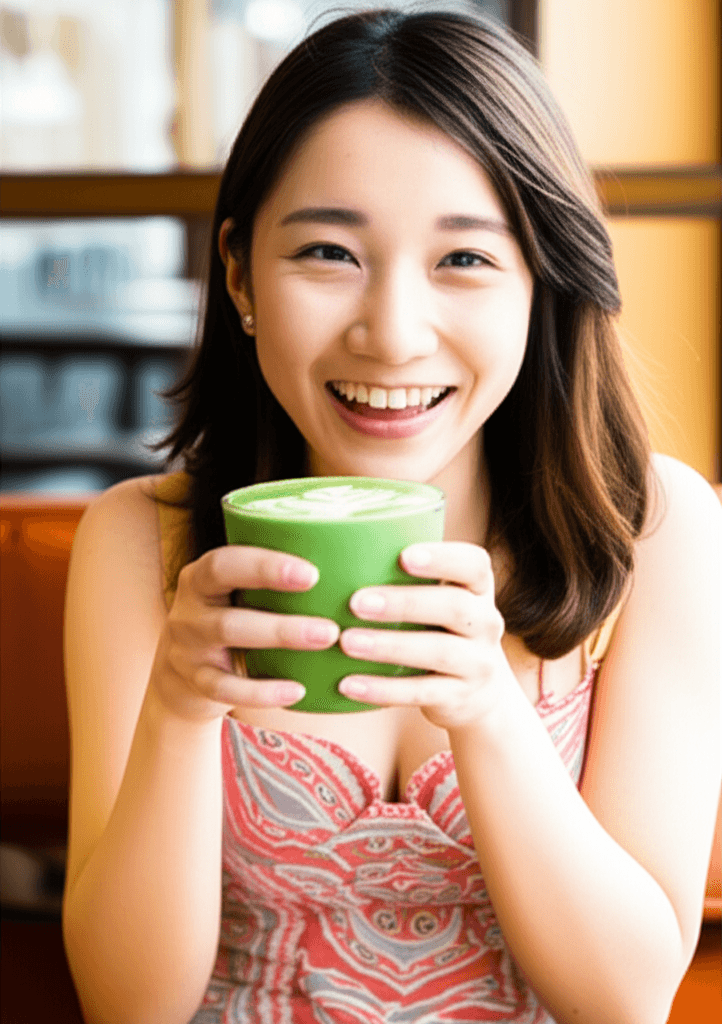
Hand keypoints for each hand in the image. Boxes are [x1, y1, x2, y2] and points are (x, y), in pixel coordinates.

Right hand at [149, 545, 338, 722]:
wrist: (182, 674)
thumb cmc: (231, 616)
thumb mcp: (236, 592)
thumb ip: (272, 578)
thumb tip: (347, 555)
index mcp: (201, 577)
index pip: (225, 564)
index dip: (265, 567)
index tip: (312, 574)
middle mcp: (190, 609)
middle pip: (229, 611)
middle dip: (282, 618)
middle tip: (332, 627)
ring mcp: (189, 648)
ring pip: (230, 641)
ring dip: (279, 640)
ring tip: (325, 642)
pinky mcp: (196, 683)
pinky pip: (227, 689)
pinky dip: (262, 692)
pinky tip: (298, 690)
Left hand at [338, 542, 512, 730]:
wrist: (477, 691)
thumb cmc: (438, 628)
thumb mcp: (436, 599)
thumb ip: (404, 576)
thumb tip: (337, 548)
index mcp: (477, 588)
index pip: (474, 564)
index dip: (442, 558)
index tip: (404, 556)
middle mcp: (486, 622)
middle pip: (455, 606)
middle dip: (404, 603)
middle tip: (356, 602)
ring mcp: (478, 662)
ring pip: (439, 651)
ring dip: (390, 646)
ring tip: (346, 642)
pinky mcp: (460, 697)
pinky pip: (422, 693)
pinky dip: (383, 689)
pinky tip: (349, 684)